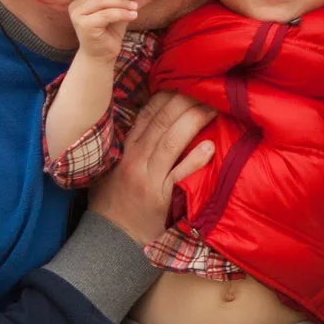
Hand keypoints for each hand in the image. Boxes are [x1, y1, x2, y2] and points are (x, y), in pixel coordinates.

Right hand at [68, 0, 140, 62]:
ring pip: (103, 1)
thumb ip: (131, 1)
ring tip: (136, 8)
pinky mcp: (84, 24)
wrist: (102, 56)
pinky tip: (133, 16)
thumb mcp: (122, 13)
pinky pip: (106, 14)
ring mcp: (77, 14)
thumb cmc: (110, 33)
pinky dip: (121, 13)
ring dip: (123, 3)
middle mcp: (76, 5)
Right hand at [87, 92, 215, 244]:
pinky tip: (210, 147)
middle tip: (207, 86)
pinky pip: (179, 175)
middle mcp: (134, 159)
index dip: (168, 96)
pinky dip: (194, 161)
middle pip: (161, 121)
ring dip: (193, 121)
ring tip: (214, 107)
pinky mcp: (159, 198)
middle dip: (184, 100)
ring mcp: (147, 178)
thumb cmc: (114, 204)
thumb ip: (133, 146)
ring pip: (170, 142)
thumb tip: (157, 121)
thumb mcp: (114, 169)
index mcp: (124, 150)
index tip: (186, 82)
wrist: (109, 241)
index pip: (146, 114)